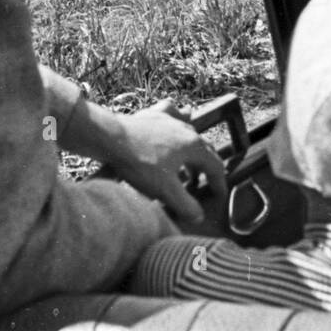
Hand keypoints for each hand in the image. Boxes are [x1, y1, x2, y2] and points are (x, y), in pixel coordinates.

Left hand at [109, 99, 227, 225]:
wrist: (112, 138)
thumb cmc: (140, 164)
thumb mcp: (165, 190)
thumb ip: (185, 205)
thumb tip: (199, 216)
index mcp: (194, 146)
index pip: (215, 165)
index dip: (218, 182)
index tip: (218, 194)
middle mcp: (186, 129)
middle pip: (205, 149)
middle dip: (207, 168)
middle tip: (205, 184)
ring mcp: (170, 119)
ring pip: (191, 133)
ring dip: (194, 151)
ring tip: (190, 166)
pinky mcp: (154, 115)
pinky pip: (173, 113)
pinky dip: (180, 117)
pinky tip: (182, 116)